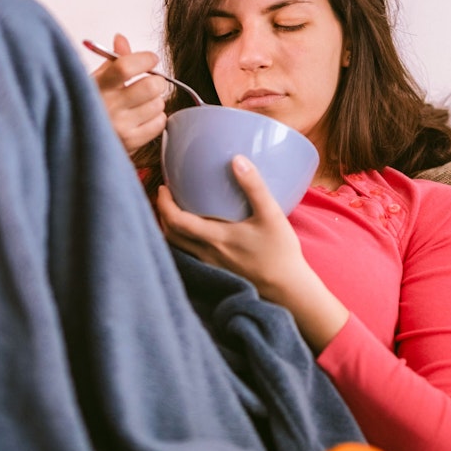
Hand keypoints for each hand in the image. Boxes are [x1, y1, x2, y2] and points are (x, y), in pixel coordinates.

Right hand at [91, 34, 169, 155]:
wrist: (75, 143)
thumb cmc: (89, 106)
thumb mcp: (96, 80)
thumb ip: (112, 60)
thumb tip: (121, 39)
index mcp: (97, 86)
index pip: (126, 67)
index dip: (145, 59)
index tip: (151, 59)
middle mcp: (108, 106)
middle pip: (151, 86)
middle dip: (157, 81)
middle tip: (151, 83)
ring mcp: (120, 127)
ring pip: (158, 104)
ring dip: (155, 101)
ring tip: (140, 104)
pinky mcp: (131, 142)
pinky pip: (160, 123)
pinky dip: (156, 118)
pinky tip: (142, 118)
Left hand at [156, 154, 348, 350]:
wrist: (287, 290)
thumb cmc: (280, 253)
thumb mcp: (271, 215)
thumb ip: (254, 186)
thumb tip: (237, 160)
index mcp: (215, 238)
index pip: (175, 220)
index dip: (163, 203)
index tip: (163, 188)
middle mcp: (206, 253)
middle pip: (170, 235)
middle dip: (162, 214)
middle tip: (166, 197)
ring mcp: (209, 266)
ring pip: (178, 247)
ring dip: (171, 229)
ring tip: (176, 213)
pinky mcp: (216, 273)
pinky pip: (189, 256)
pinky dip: (183, 242)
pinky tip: (194, 235)